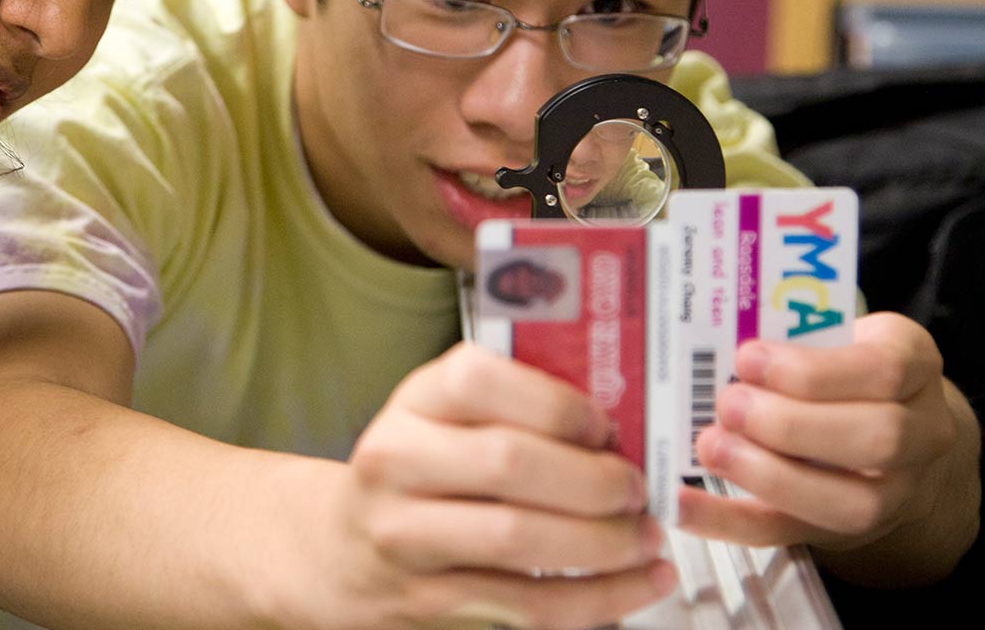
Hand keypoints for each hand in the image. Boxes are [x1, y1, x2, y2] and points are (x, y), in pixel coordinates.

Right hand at [282, 343, 674, 629]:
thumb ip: (518, 411)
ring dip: (604, 544)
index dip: (557, 404)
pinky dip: (597, 598)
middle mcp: (397, 462)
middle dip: (593, 479)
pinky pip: (526, 604)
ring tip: (645, 538)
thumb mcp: (446, 420)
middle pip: (508, 462)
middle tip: (636, 488)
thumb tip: (623, 427)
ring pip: (518, 539)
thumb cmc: (418, 474)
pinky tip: (635, 584)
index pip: (479, 381)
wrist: (339, 552)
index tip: (606, 426)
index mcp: (415, 402)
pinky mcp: (426, 600)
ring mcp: (404, 535)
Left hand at [676, 313, 964, 557]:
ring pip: (848, 504)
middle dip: (791, 425)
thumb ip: (793, 334)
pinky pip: (787, 535)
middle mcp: (921, 436)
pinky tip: (682, 503)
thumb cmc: (844, 366)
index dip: (812, 372)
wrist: (889, 430)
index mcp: (914, 367)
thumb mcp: (838, 334)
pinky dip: (727, 522)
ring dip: (769, 477)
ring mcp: (891, 494)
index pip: (882, 371)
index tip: (748, 358)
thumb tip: (714, 335)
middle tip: (729, 405)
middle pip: (877, 440)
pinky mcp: (840, 531)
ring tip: (711, 447)